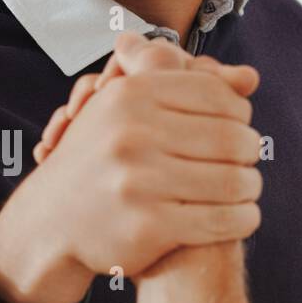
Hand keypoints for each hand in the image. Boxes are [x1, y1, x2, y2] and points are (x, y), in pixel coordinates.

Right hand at [0, 32, 262, 298]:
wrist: (50, 220)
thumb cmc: (99, 159)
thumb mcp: (122, 107)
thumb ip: (183, 86)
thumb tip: (251, 77)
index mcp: (129, 97)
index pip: (215, 95)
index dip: (239, 112)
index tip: (238, 127)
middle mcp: (131, 135)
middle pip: (230, 138)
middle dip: (249, 151)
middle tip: (249, 161)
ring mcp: (139, 182)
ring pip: (232, 181)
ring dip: (249, 187)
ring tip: (247, 188)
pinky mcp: (149, 226)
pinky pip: (220, 220)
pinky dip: (241, 219)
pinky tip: (241, 216)